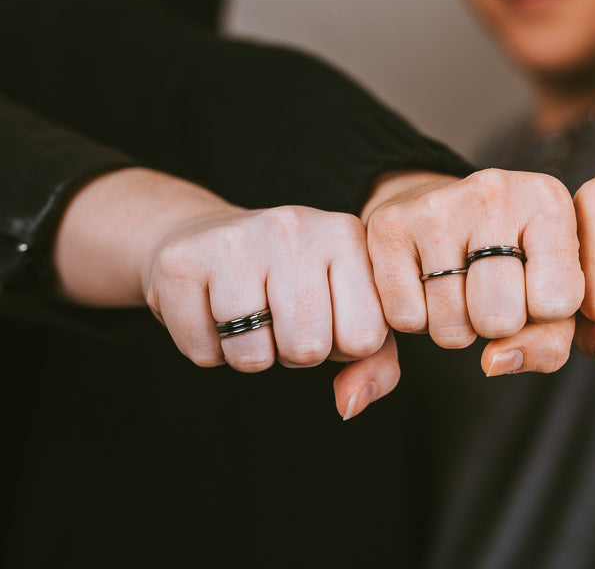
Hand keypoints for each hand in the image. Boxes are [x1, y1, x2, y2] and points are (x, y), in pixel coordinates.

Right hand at [143, 204, 388, 372]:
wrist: (207, 237)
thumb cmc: (294, 285)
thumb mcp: (349, 311)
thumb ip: (376, 363)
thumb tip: (350, 404)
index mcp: (346, 234)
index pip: (365, 337)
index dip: (342, 345)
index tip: (326, 317)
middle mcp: (294, 226)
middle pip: (308, 348)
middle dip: (295, 352)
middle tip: (280, 319)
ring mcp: (235, 239)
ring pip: (253, 355)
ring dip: (250, 354)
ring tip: (247, 314)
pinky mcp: (181, 261)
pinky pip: (202, 352)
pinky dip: (208, 349)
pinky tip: (211, 309)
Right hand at [361, 168, 583, 376]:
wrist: (445, 211)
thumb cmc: (514, 262)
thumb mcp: (552, 294)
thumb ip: (548, 343)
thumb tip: (494, 363)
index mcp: (548, 202)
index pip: (557, 303)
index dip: (543, 315)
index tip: (534, 286)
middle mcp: (495, 192)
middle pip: (500, 319)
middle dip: (496, 325)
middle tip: (491, 292)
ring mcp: (438, 205)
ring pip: (450, 327)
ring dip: (456, 325)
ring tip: (460, 287)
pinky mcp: (390, 225)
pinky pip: (406, 319)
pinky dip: (417, 318)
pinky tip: (426, 284)